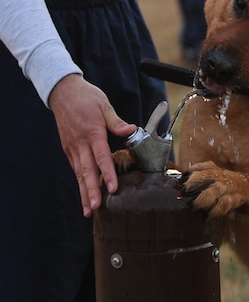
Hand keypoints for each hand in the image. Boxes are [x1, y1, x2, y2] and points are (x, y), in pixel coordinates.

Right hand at [49, 74, 135, 216]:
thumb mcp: (104, 105)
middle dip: (91, 191)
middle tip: (95, 208)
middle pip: (87, 170)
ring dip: (83, 191)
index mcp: (92, 132)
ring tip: (87, 210)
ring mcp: (72, 146)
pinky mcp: (68, 148)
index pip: (101, 157)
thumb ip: (117, 122)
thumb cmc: (87, 97)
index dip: (108, 173)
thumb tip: (132, 130)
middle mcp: (80, 142)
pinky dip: (80, 181)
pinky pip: (75, 167)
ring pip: (79, 173)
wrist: (63, 92)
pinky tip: (84, 194)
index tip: (113, 188)